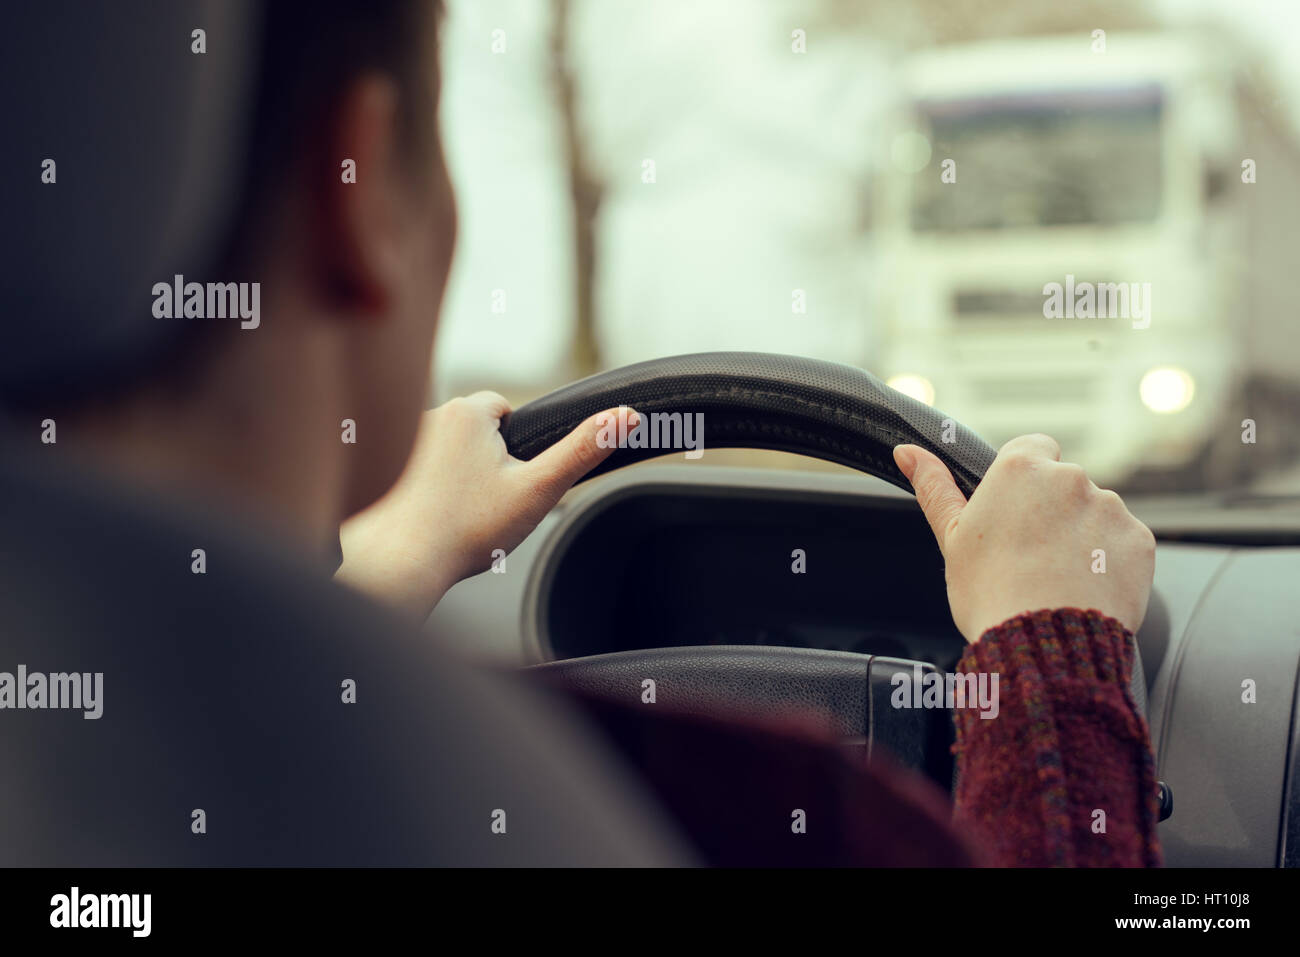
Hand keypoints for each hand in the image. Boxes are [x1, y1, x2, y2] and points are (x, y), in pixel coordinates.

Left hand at [336, 392, 637, 619]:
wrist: (403, 564)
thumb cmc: (469, 528)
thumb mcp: (539, 489)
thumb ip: (583, 450)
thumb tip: (627, 416)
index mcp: (466, 412)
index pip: (502, 409)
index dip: (513, 446)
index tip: (507, 479)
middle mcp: (426, 417)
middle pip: (471, 430)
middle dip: (482, 460)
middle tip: (484, 502)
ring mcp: (396, 442)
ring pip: (442, 450)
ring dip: (453, 473)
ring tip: (455, 513)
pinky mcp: (376, 467)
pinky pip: (413, 468)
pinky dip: (424, 488)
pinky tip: (429, 517)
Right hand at [893, 434, 1155, 641]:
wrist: (1044, 647)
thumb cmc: (990, 593)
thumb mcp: (951, 538)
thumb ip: (934, 487)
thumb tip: (907, 452)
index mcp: (1021, 470)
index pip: (1033, 447)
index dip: (1024, 479)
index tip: (1015, 510)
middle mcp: (1071, 478)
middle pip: (1064, 483)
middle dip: (1052, 511)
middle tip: (1030, 554)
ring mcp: (1110, 508)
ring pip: (1095, 513)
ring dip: (1082, 535)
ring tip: (1057, 577)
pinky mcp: (1138, 541)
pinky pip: (1122, 543)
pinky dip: (1108, 560)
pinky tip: (1084, 586)